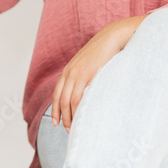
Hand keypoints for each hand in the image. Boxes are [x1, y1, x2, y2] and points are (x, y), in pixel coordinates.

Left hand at [51, 15, 147, 130]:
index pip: (57, 94)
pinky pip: (82, 96)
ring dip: (72, 116)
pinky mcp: (90, 75)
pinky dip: (81, 109)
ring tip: (76, 127)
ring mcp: (79, 74)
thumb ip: (82, 77)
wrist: (112, 37)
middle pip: (62, 100)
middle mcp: (70, 73)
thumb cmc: (103, 53)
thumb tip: (84, 94)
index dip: (56, 110)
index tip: (56, 123)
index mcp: (68, 71)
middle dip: (63, 117)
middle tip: (68, 130)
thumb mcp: (87, 65)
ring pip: (70, 101)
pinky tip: (84, 117)